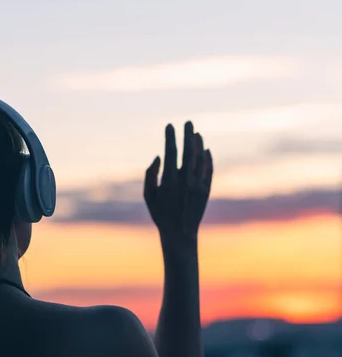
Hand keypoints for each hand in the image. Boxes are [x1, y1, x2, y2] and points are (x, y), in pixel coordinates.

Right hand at [144, 121, 212, 247]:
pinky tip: (206, 150)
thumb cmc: (160, 214)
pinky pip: (208, 170)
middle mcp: (185, 180)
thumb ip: (150, 175)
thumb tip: (158, 157)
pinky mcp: (206, 190)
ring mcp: (198, 184)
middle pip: (188, 151)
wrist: (180, 234)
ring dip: (199, 144)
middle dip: (187, 134)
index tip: (169, 125)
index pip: (171, 151)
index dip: (170, 137)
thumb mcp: (147, 196)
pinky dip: (208, 158)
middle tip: (188, 122)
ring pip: (200, 158)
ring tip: (197, 133)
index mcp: (169, 179)